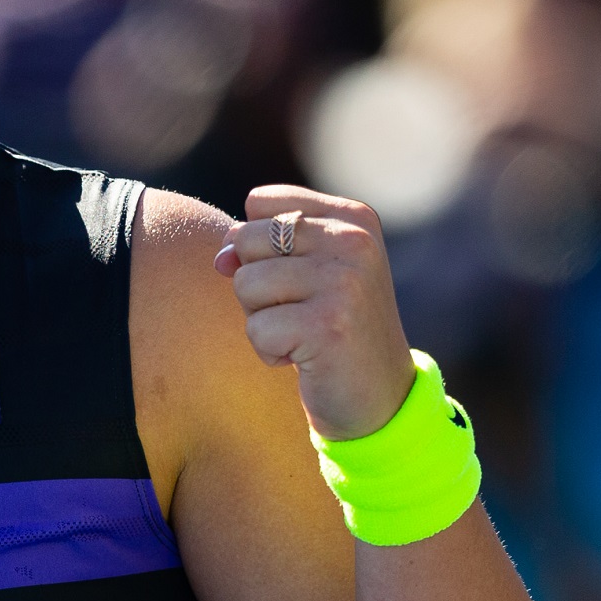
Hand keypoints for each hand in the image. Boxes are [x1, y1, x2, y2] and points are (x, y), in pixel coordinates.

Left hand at [214, 183, 415, 440]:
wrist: (379, 398)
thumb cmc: (332, 329)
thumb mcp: (303, 274)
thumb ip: (257, 249)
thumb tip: (220, 259)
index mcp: (352, 217)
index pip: (259, 203)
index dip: (258, 247)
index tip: (299, 279)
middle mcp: (354, 240)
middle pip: (246, 240)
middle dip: (257, 286)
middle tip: (301, 313)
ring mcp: (344, 281)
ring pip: (245, 283)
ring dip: (262, 320)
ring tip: (303, 334)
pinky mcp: (328, 324)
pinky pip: (256, 328)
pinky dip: (270, 351)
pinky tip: (306, 358)